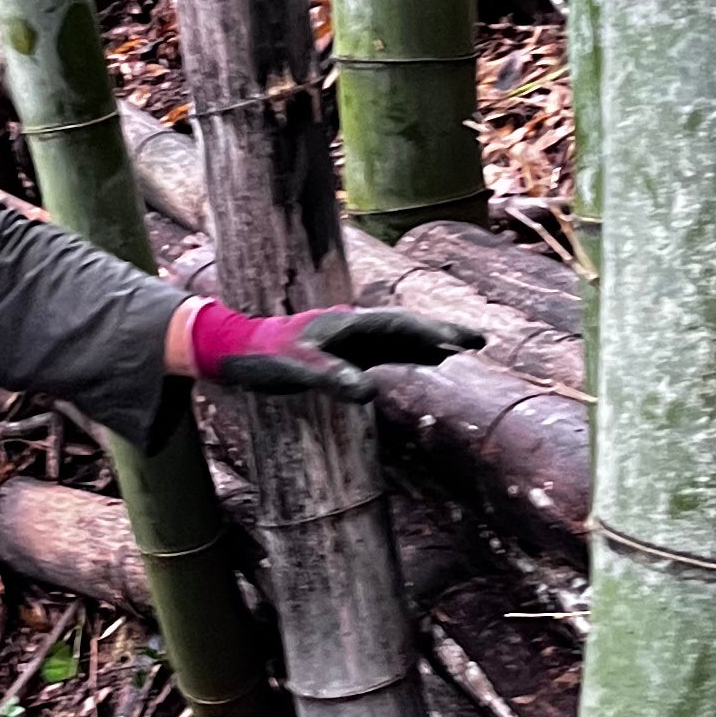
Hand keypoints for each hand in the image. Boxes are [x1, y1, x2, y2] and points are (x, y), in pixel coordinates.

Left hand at [184, 299, 482, 400]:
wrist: (236, 351)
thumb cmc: (264, 358)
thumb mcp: (297, 370)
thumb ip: (333, 379)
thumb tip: (370, 392)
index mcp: (348, 323)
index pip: (401, 324)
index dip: (435, 331)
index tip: (465, 340)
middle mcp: (354, 327)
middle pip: (407, 327)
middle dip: (442, 333)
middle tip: (479, 341)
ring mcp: (350, 339)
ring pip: (399, 339)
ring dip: (429, 345)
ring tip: (460, 353)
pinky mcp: (344, 353)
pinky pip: (385, 353)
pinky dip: (409, 356)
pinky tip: (426, 363)